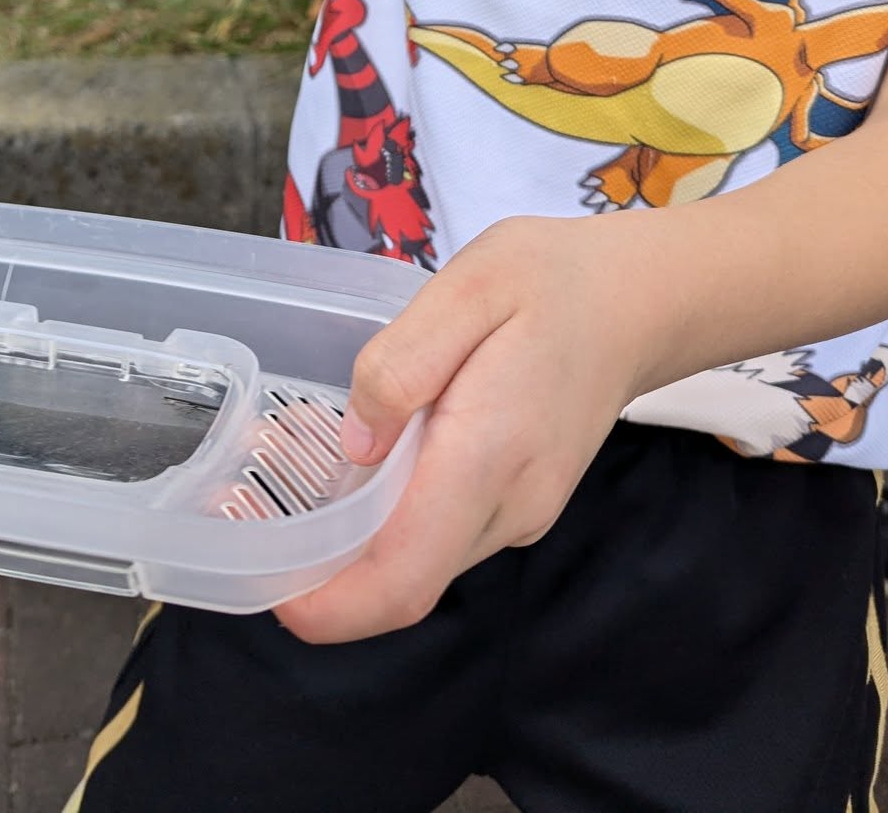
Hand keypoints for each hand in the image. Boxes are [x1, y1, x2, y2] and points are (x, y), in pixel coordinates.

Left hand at [275, 215, 664, 645]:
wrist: (640, 300)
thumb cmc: (551, 280)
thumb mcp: (469, 287)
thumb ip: (404, 363)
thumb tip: (354, 444)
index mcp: (488, 456)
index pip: (403, 579)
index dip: (329, 605)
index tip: (267, 588)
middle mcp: (507, 507)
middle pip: (402, 581)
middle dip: (320, 567)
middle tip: (248, 505)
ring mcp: (518, 514)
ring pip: (419, 561)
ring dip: (350, 540)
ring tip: (290, 465)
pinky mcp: (518, 503)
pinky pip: (440, 534)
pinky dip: (387, 517)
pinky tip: (357, 458)